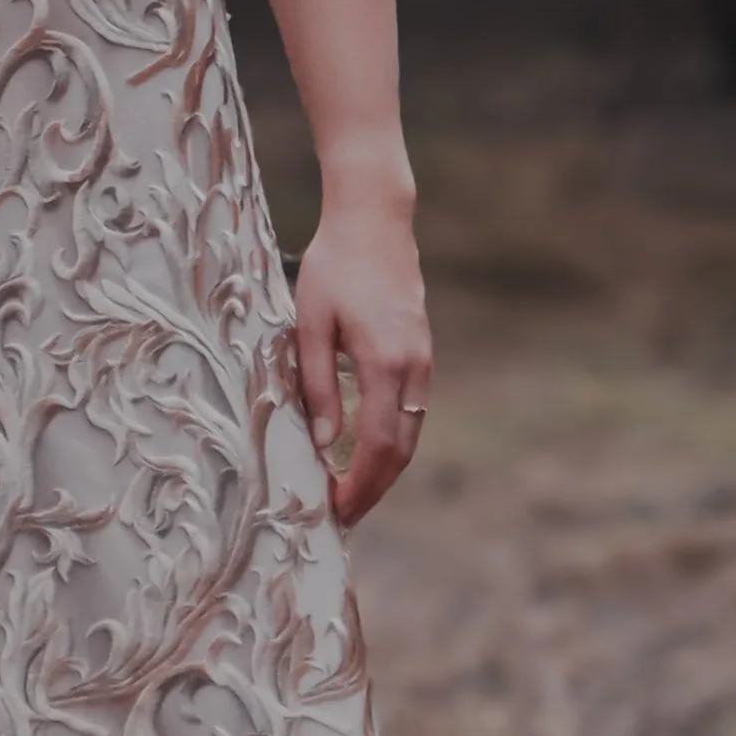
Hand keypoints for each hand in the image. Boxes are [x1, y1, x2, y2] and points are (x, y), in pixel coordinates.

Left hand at [293, 192, 432, 527]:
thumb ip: (319, 385)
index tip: (336, 511)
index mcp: (385, 362)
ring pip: (411, 432)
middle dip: (374, 488)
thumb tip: (325, 444)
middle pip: (401, 449)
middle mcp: (414, 367)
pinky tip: (369, 448)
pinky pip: (413, 410)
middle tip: (344, 516)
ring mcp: (423, 358)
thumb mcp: (311, 323)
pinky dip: (394, 439)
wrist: (374, 218)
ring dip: (386, 468)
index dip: (360, 485)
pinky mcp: (422, 350)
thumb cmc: (334, 265)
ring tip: (353, 492)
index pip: (379, 445)